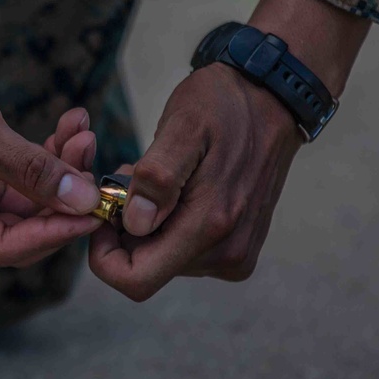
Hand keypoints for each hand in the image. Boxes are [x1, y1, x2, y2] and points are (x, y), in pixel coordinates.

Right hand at [0, 0, 101, 266]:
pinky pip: (23, 171)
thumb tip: (84, 202)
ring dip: (61, 169)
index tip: (93, 212)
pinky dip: (49, 151)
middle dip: (61, 198)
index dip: (52, 234)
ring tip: (83, 134)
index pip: (2, 247)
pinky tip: (72, 124)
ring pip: (28, 197)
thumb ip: (34, 171)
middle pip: (20, 227)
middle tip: (94, 171)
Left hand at [89, 0, 370, 299]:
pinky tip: (177, 189)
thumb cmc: (224, 105)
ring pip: (163, 259)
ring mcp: (235, 256)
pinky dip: (169, 224)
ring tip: (160, 178)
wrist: (274, 98)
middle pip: (147, 269)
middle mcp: (226, 255)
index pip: (136, 281)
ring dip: (148, 224)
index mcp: (210, 227)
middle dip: (127, 231)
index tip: (105, 211)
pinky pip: (184, 251)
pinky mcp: (237, 250)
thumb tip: (136, 223)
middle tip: (133, 178)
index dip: (105, 255)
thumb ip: (159, 175)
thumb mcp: (184, 124)